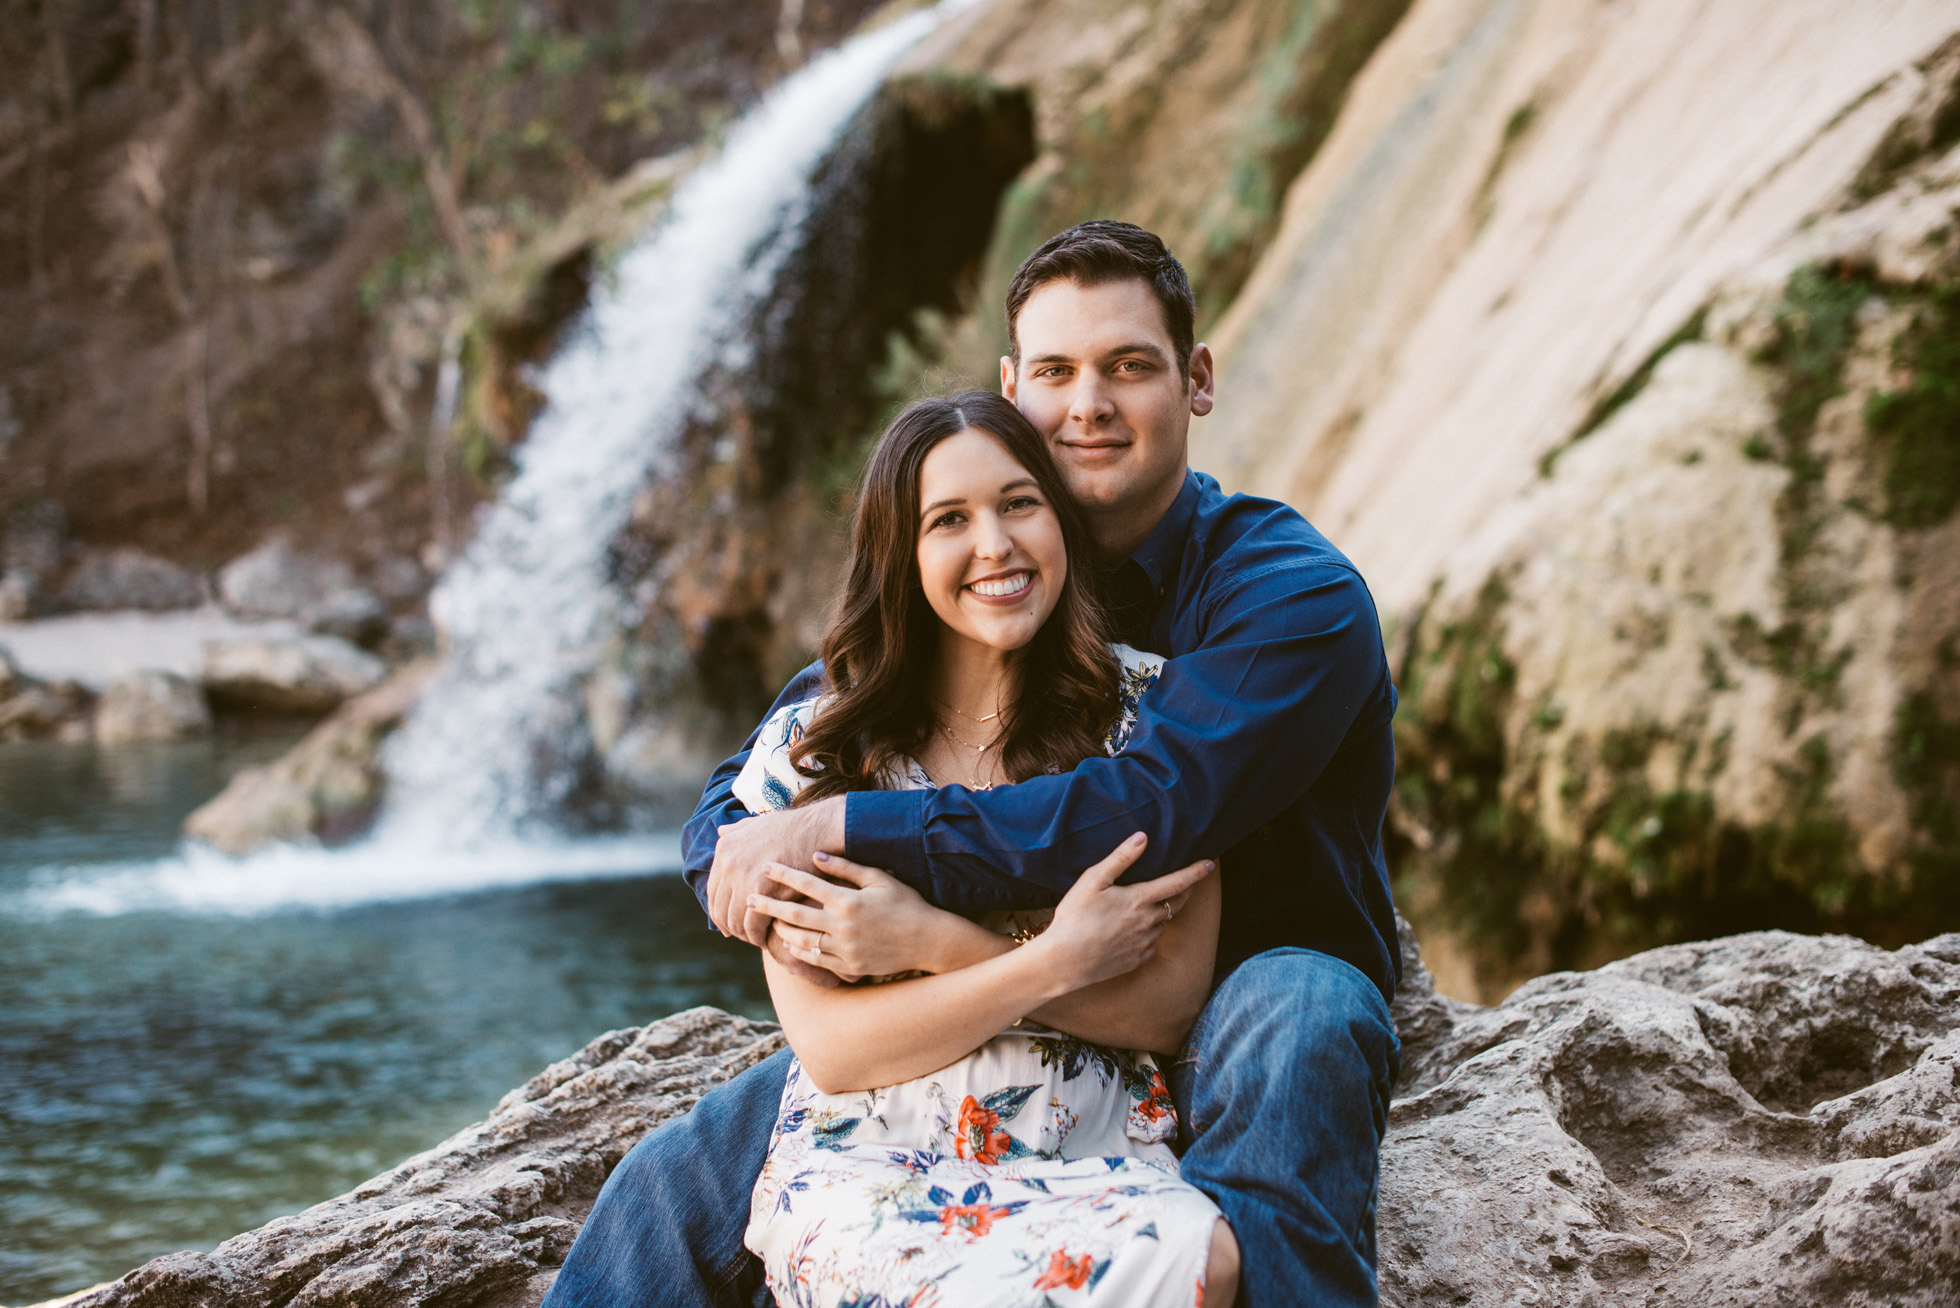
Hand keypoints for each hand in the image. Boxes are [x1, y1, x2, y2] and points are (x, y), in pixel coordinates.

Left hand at [707, 798, 843, 943]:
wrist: (817, 828)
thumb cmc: (793, 827)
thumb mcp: (757, 823)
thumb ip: (736, 829)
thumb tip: (720, 830)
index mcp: (725, 849)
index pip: (713, 891)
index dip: (718, 911)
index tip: (725, 924)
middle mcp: (729, 864)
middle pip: (721, 908)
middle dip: (729, 926)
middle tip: (740, 935)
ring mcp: (743, 877)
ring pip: (735, 920)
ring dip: (743, 934)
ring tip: (754, 939)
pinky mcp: (762, 890)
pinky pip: (752, 924)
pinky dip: (757, 936)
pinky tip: (765, 939)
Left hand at [745, 852, 947, 976]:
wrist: (928, 940)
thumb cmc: (906, 903)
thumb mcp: (880, 878)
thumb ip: (847, 868)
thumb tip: (817, 855)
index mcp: (849, 901)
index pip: (808, 884)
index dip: (783, 875)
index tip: (764, 867)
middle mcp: (843, 926)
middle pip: (795, 915)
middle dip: (768, 905)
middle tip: (748, 898)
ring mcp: (844, 949)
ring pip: (801, 941)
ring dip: (781, 931)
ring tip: (769, 922)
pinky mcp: (848, 966)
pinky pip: (815, 960)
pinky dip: (799, 951)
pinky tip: (790, 944)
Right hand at [1030, 833, 1212, 991]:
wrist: (1064, 962)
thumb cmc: (1074, 917)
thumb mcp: (1093, 881)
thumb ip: (1120, 858)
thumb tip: (1143, 837)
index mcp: (1139, 900)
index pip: (1177, 882)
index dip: (1196, 872)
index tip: (1210, 864)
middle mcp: (1148, 922)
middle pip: (1177, 904)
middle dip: (1185, 891)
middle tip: (1187, 882)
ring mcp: (1144, 943)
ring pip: (1162, 925)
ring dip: (1160, 915)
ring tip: (1144, 909)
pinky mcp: (1137, 960)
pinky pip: (1150, 945)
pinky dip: (1147, 936)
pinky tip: (1131, 933)